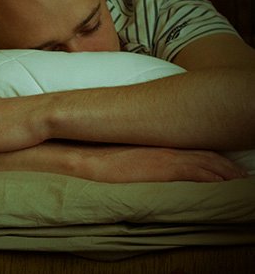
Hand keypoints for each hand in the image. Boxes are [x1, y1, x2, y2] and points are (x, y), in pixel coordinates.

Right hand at [81, 145, 247, 182]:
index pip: (193, 148)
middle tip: (242, 173)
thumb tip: (147, 162)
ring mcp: (165, 157)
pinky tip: (223, 183)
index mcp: (157, 144)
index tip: (228, 164)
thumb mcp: (124, 153)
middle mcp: (165, 148)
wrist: (87, 156)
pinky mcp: (162, 168)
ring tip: (240, 178)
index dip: (213, 156)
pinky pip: (195, 171)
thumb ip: (140, 155)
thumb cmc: (100, 155)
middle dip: (225, 164)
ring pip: (205, 162)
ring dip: (224, 171)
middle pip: (204, 154)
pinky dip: (212, 176)